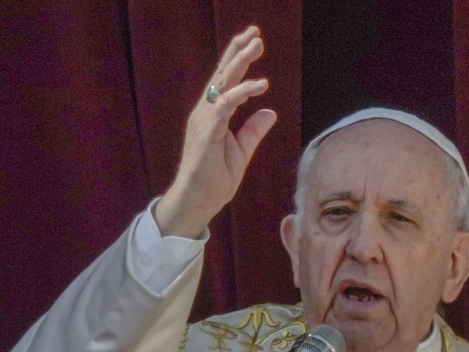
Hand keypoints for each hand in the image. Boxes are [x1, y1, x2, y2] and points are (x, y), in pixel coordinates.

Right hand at [155, 26, 277, 238]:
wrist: (198, 202)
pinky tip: (260, 84)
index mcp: (213, 115)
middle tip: (255, 32)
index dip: (238, 60)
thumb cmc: (215, 181)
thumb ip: (253, 130)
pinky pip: (226, 104)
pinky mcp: (207, 130)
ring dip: (240, 62)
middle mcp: (206, 111)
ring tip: (257, 44)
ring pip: (223, 82)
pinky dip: (243, 92)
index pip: (225, 80)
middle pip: (222, 74)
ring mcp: (204, 119)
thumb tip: (270, 111)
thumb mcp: (241, 151)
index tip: (253, 42)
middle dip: (238, 51)